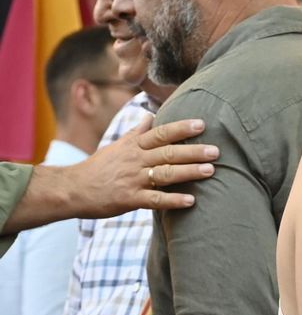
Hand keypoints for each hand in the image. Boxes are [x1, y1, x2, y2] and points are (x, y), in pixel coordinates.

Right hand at [72, 117, 217, 216]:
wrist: (71, 189)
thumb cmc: (99, 167)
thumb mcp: (117, 145)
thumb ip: (137, 131)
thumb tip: (150, 114)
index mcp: (133, 146)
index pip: (160, 133)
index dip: (181, 128)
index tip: (202, 124)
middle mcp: (135, 160)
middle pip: (167, 152)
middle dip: (193, 151)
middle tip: (216, 150)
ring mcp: (132, 179)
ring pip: (164, 174)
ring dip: (188, 172)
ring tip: (211, 171)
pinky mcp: (129, 199)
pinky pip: (154, 200)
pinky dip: (173, 200)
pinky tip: (191, 201)